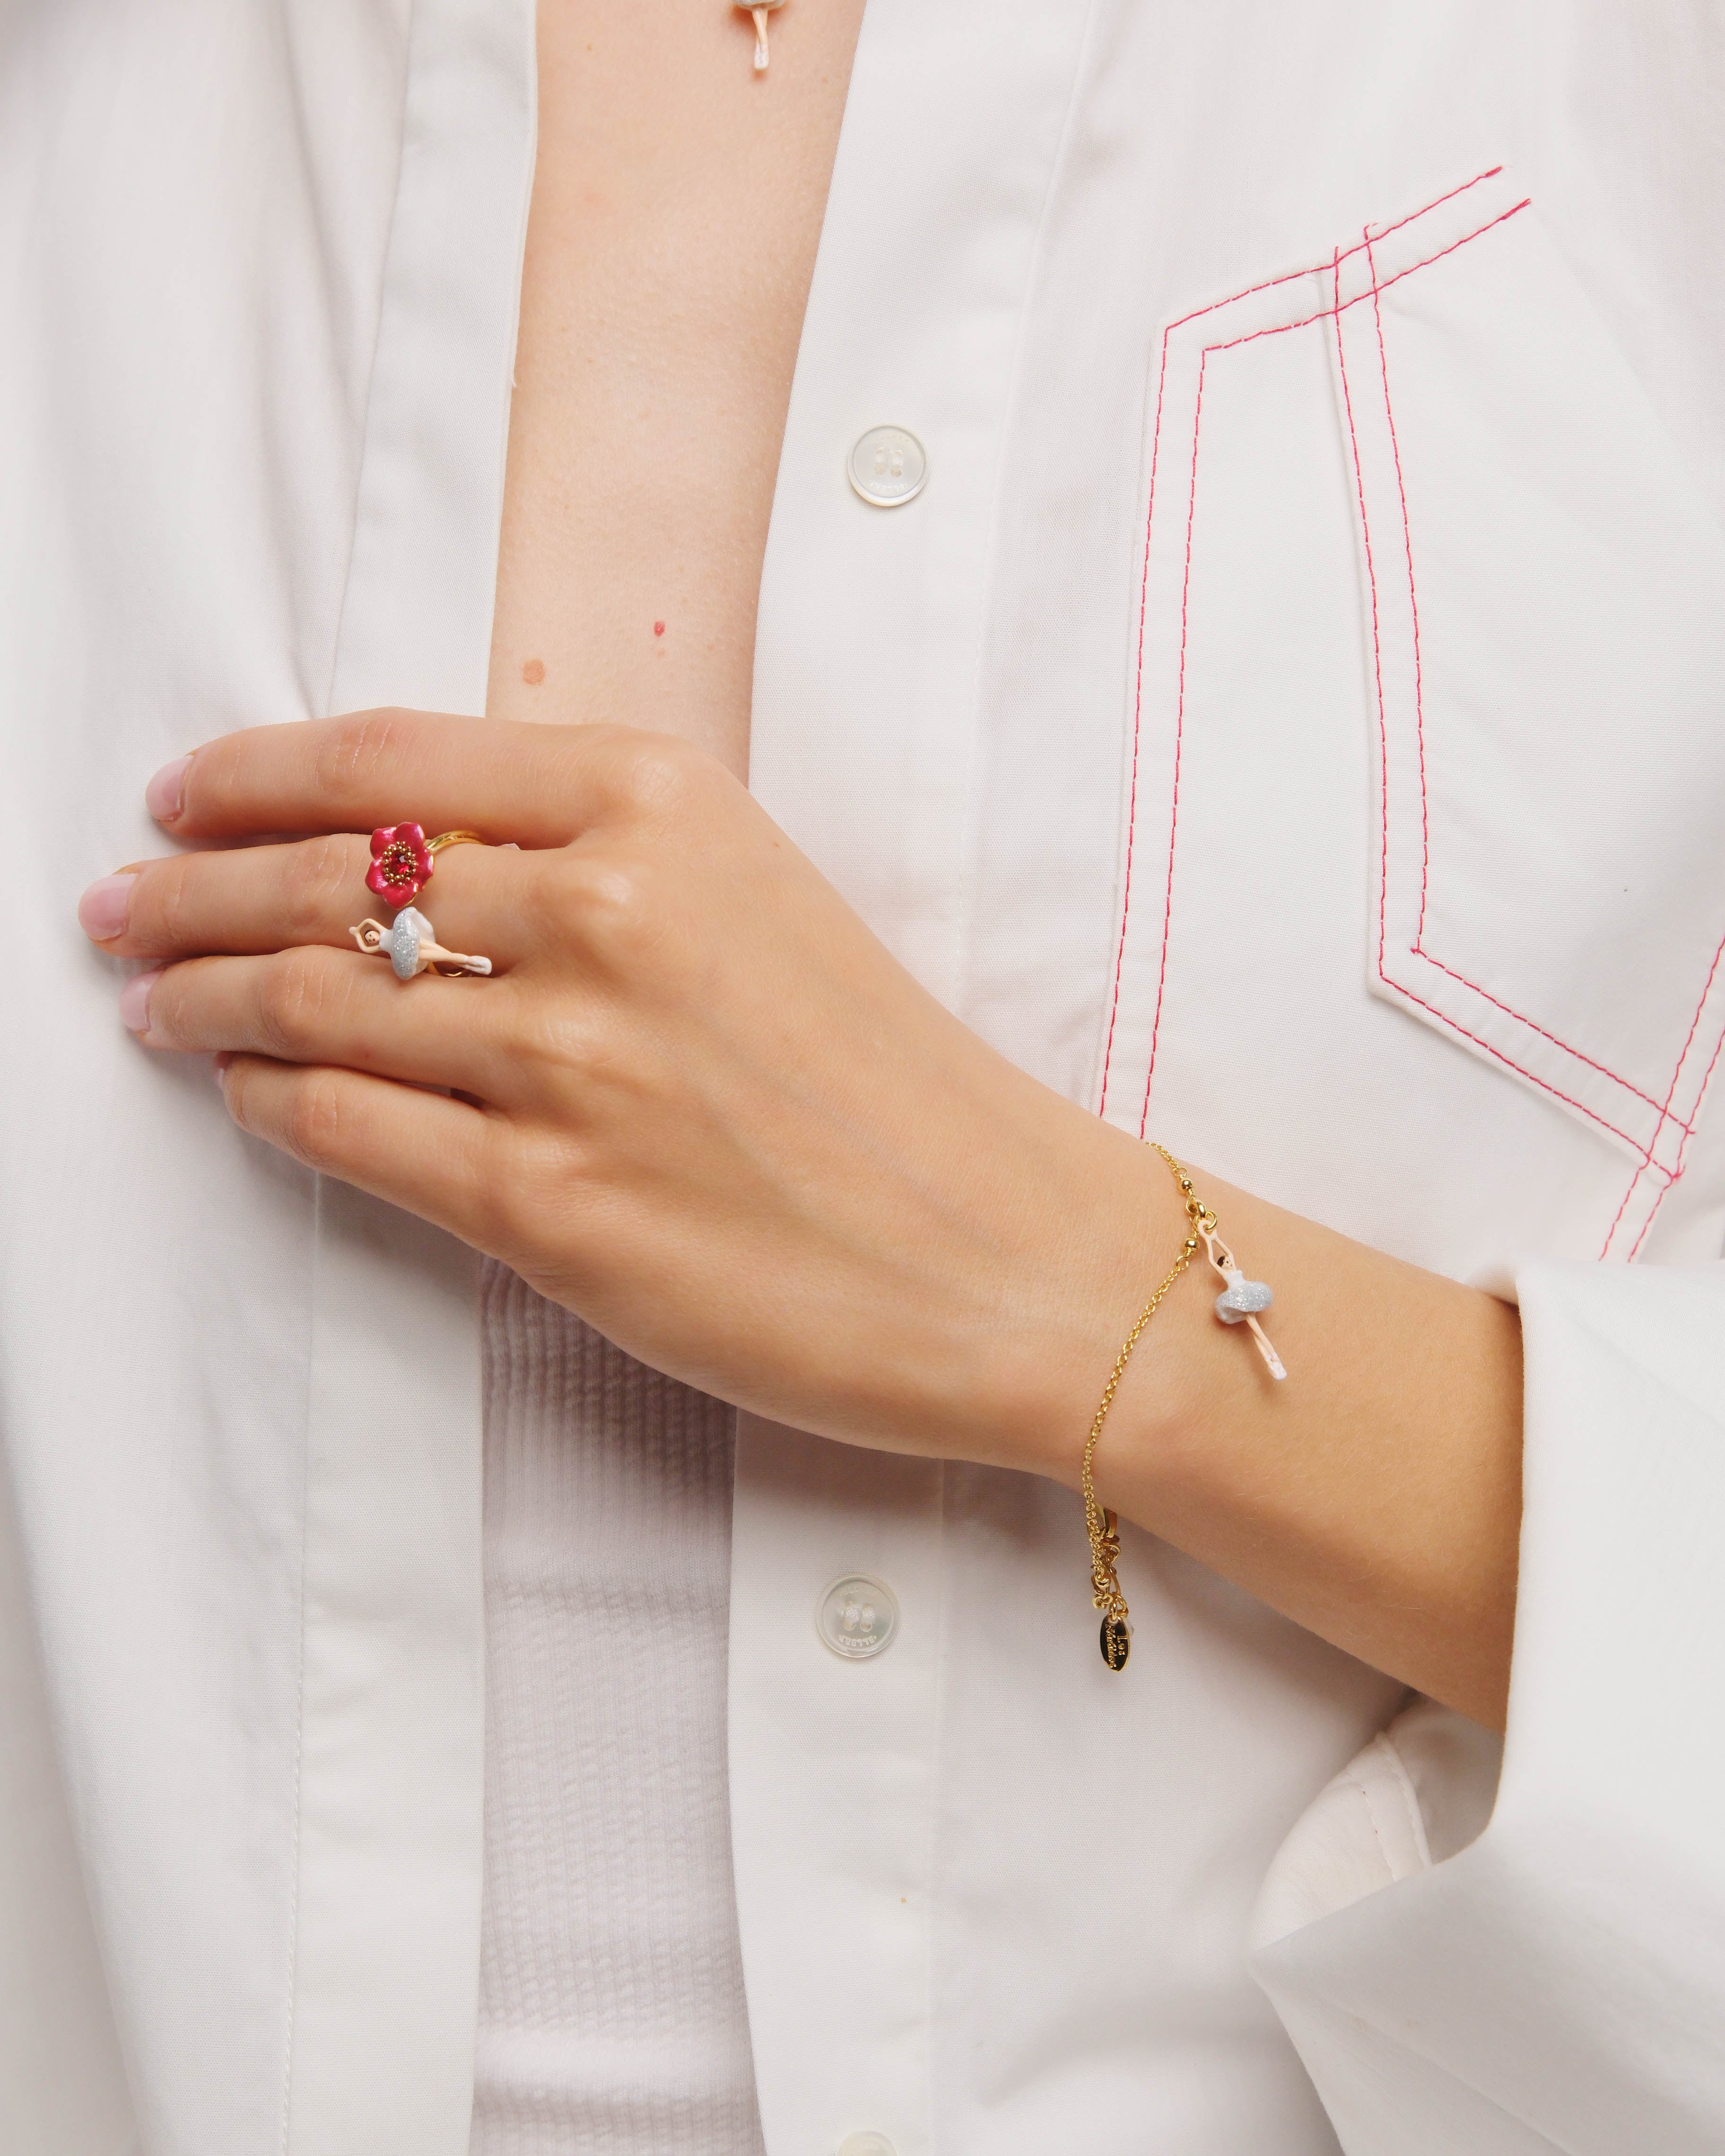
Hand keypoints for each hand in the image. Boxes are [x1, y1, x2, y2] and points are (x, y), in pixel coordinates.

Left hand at [80, 710, 1159, 1472]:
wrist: (1014, 1250)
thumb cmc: (897, 1083)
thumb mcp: (763, 901)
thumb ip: (603, 858)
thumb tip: (416, 863)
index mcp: (664, 807)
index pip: (387, 759)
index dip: (248, 773)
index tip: (178, 796)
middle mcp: (609, 914)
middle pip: (324, 879)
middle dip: (187, 891)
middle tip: (123, 908)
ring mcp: (576, 1067)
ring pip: (312, 1007)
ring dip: (199, 1002)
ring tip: (151, 1006)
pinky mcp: (557, 1211)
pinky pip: (352, 1137)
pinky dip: (274, 1108)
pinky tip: (246, 1096)